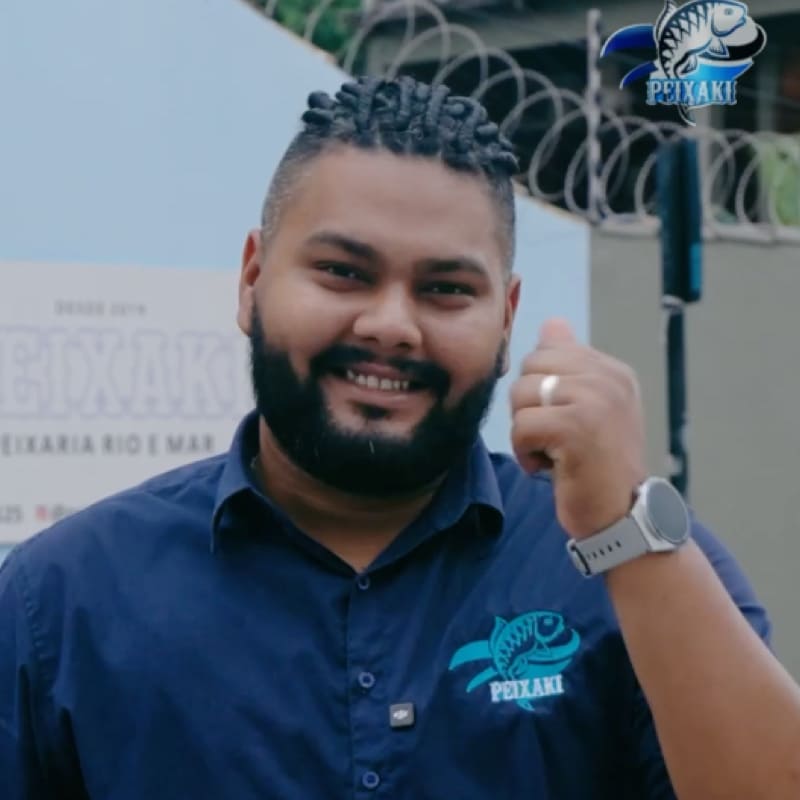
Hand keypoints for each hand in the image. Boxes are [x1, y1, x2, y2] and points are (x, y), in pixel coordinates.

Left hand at [510, 318, 646, 538]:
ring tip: (553, 453)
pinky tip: (548, 467)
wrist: (620, 516)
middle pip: (529, 369)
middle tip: (554, 438)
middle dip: (529, 407)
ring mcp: (595, 400)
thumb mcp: (588, 407)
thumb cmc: (597, 465)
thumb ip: (569, 364)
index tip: (562, 420)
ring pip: (521, 396)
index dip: (539, 390)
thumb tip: (552, 322)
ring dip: (525, 432)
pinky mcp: (576, 427)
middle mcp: (608, 378)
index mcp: (611, 370)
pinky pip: (521, 426)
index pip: (547, 351)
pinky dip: (524, 452)